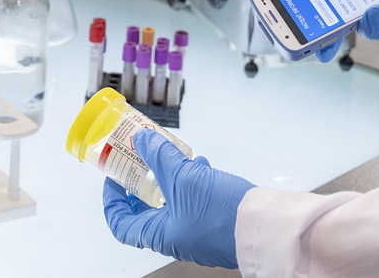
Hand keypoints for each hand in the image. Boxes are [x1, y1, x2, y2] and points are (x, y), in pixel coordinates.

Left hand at [102, 129, 255, 269]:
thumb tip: (141, 140)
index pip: (122, 225)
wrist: (266, 225)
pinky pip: (195, 201)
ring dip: (169, 178)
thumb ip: (159, 156)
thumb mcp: (182, 177)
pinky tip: (200, 166)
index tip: (113, 180)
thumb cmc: (223, 214)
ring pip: (173, 202)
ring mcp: (197, 231)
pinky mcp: (216, 222)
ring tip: (172, 157)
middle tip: (139, 162)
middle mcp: (177, 236)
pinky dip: (192, 182)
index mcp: (161, 235)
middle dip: (143, 183)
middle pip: (147, 211)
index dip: (112, 201)